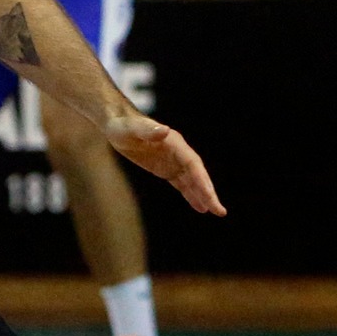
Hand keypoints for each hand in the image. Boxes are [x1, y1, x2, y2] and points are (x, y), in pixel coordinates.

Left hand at [105, 112, 225, 215]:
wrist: (116, 123)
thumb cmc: (122, 125)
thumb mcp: (132, 129)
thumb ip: (148, 130)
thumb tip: (165, 130)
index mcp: (175, 143)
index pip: (193, 165)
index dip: (202, 181)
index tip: (210, 197)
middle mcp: (178, 153)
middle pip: (197, 175)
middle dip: (208, 192)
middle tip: (220, 211)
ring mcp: (173, 161)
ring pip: (192, 181)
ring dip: (203, 195)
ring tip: (214, 212)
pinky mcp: (165, 168)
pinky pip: (181, 183)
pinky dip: (190, 195)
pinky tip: (200, 207)